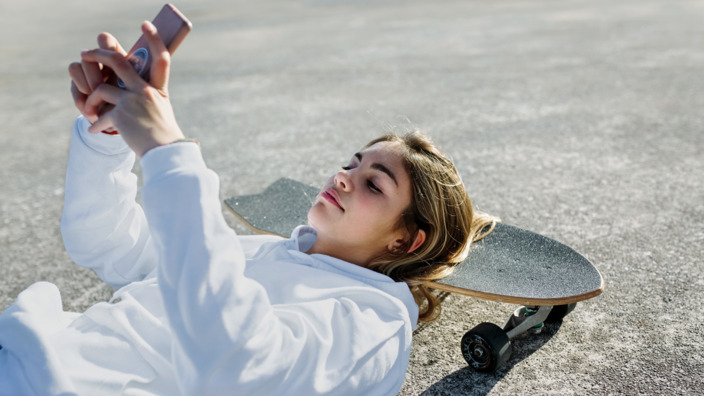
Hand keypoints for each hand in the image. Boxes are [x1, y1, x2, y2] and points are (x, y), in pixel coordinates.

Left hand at [80, 21, 184, 156]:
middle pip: (117, 62)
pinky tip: (94, 129)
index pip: (161, 57)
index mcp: (156, 88)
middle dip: (98, 55)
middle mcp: (144, 91)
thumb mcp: (160, 109)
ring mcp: (132, 102)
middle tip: (85, 53)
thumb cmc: (162, 134)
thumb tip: (129, 89)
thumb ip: (147, 95)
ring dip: (92, 100)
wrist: (164, 153)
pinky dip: (96, 124)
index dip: (155, 38)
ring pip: (100, 90)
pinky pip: (100, 115)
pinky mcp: (120, 116)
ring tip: (91, 111)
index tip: (147, 24)